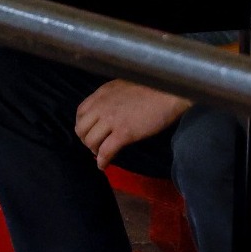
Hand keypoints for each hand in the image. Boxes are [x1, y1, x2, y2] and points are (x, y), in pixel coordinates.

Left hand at [75, 80, 191, 169]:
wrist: (169, 91)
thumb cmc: (153, 86)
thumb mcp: (125, 86)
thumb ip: (113, 97)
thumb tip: (110, 111)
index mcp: (103, 93)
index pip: (81, 112)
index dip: (83, 125)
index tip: (91, 131)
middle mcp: (102, 105)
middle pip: (81, 129)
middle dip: (86, 139)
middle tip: (96, 145)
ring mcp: (112, 120)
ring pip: (90, 141)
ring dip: (94, 150)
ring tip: (102, 154)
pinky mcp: (123, 133)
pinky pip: (105, 152)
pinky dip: (102, 161)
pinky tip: (104, 166)